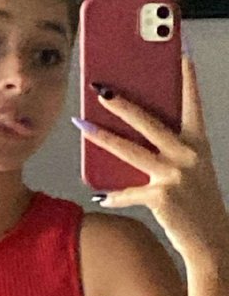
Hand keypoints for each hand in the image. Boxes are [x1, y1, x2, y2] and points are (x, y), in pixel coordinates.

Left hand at [74, 55, 228, 261]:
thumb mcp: (191, 168)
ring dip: (102, 137)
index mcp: (198, 144)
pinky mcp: (161, 199)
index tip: (179, 53)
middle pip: (150, 123)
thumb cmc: (199, 201)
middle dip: (123, 104)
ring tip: (81, 124)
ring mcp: (174, 177)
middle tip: (101, 88)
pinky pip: (128, 193)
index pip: (192, 104)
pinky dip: (113, 194)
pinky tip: (100, 193)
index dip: (186, 78)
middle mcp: (188, 156)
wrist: (213, 242)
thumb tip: (131, 130)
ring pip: (130, 151)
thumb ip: (168, 148)